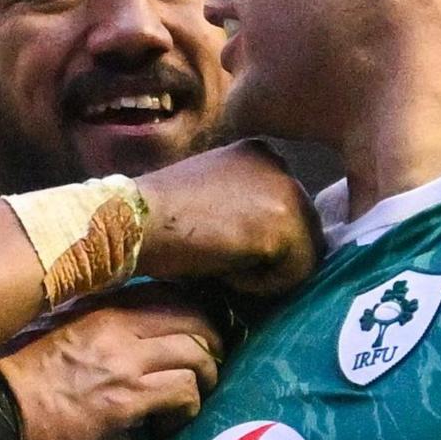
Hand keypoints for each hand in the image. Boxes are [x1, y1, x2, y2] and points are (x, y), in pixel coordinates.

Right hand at [0, 292, 224, 439]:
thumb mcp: (61, 332)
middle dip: (212, 344)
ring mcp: (125, 362)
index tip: (197, 333)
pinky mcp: (127, 400)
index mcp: (102, 308)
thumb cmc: (20, 376)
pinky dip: (187, 410)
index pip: (168, 293)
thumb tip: (130, 336)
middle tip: (207, 366)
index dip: (195, 312)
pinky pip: (184, 393)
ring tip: (189, 399)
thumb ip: (99, 327)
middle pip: (194, 319)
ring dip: (204, 381)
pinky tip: (168, 423)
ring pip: (197, 356)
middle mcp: (119, 326)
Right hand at [136, 141, 321, 296]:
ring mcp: (287, 192)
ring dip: (265, 272)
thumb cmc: (160, 216)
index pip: (288, 210)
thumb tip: (274, 247)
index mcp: (262, 153)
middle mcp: (282, 164)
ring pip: (304, 255)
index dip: (261, 240)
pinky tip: (224, 270)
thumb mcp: (214, 196)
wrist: (137, 220)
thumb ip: (248, 207)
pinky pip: (294, 276)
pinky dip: (261, 286)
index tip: (221, 243)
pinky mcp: (286, 226)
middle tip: (221, 259)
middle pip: (304, 231)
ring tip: (221, 263)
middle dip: (269, 256)